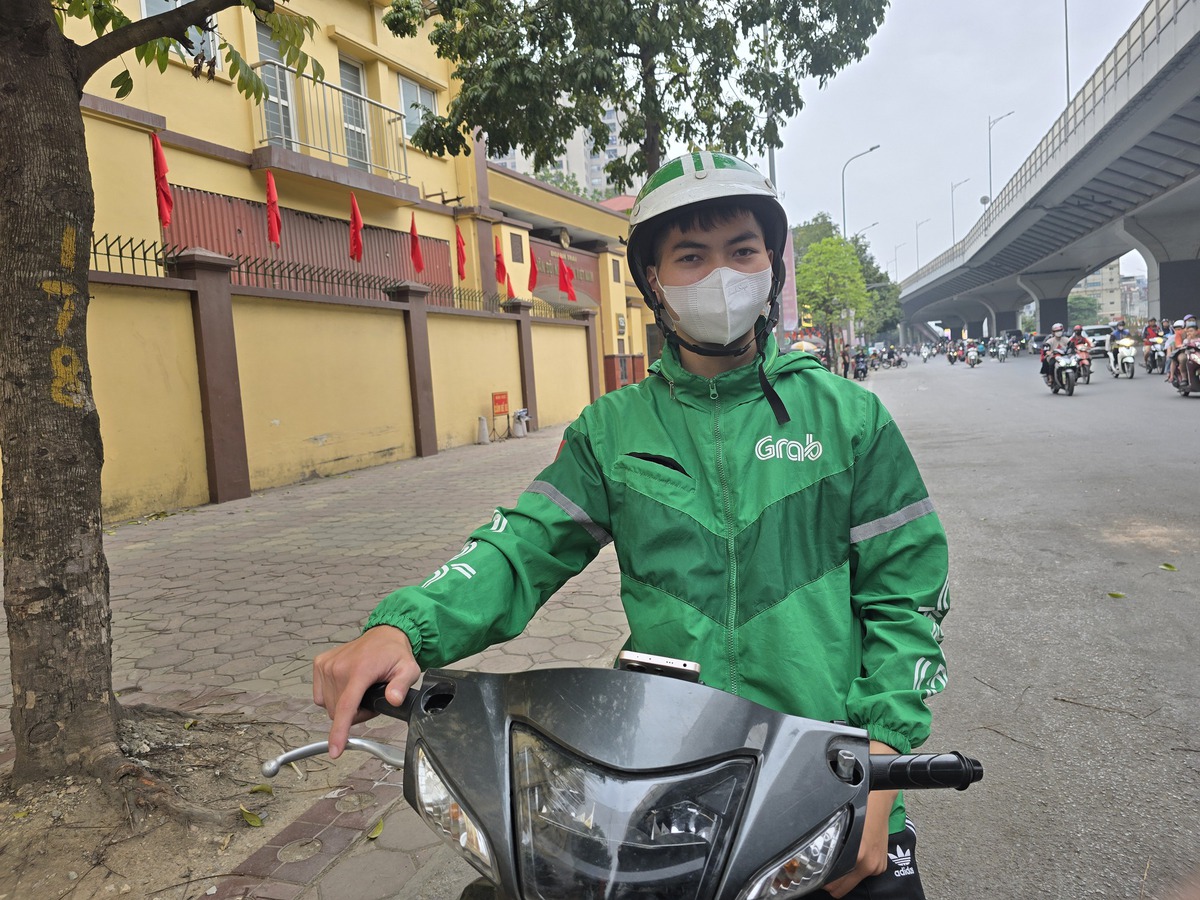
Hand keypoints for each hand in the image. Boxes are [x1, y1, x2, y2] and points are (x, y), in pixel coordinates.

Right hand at [313, 625, 420, 758]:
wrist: (384, 635)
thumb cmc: (394, 653)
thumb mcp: (408, 670)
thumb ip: (402, 686)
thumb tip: (394, 700)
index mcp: (360, 670)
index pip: (346, 707)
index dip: (339, 732)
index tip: (335, 751)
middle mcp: (339, 667)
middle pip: (338, 712)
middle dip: (355, 714)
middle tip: (371, 699)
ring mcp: (327, 665)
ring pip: (328, 705)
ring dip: (344, 706)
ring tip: (361, 691)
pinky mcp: (320, 664)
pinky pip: (320, 695)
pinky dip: (332, 697)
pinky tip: (347, 686)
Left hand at [822, 741, 898, 897]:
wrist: (879, 796)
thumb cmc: (857, 803)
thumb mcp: (836, 822)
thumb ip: (824, 841)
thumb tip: (804, 852)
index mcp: (857, 855)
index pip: (832, 885)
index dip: (819, 879)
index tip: (810, 874)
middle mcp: (868, 863)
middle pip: (841, 888)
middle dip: (829, 880)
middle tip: (819, 868)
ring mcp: (877, 865)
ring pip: (851, 881)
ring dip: (842, 874)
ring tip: (834, 857)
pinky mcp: (881, 863)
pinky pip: (862, 873)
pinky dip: (854, 867)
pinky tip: (850, 852)